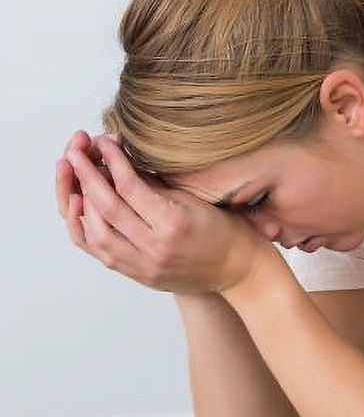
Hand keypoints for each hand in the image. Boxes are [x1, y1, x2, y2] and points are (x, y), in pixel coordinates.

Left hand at [55, 131, 275, 293]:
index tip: (103, 141)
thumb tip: (118, 162)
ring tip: (72, 175)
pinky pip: (98, 251)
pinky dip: (83, 228)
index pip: (130, 186)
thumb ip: (155, 185)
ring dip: (77, 200)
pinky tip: (78, 206)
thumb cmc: (226, 229)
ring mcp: (143, 265)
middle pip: (106, 207)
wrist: (239, 270)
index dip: (112, 160)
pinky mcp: (137, 274)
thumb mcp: (196, 199)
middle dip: (85, 174)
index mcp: (173, 224)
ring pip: (94, 232)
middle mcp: (154, 248)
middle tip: (75, 151)